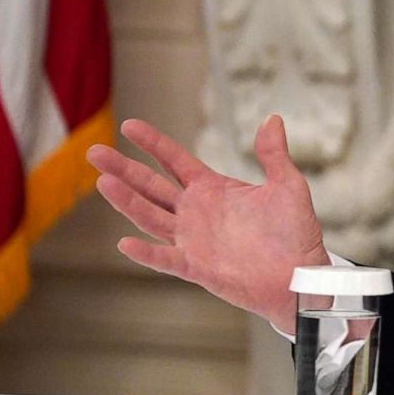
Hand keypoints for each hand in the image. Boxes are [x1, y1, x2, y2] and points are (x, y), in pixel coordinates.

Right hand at [86, 116, 328, 332]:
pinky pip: (166, 259)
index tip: (129, 125)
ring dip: (127, 201)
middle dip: (123, 169)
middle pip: (151, 186)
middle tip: (94, 152)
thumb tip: (273, 119)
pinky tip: (125, 243)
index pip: (174, 160)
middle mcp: (196, 212)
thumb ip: (274, 155)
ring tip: (103, 182)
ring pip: (151, 217)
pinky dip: (146, 253)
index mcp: (213, 188)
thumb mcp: (288, 186)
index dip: (153, 143)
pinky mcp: (197, 267)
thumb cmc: (295, 232)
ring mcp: (193, 239)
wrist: (299, 275)